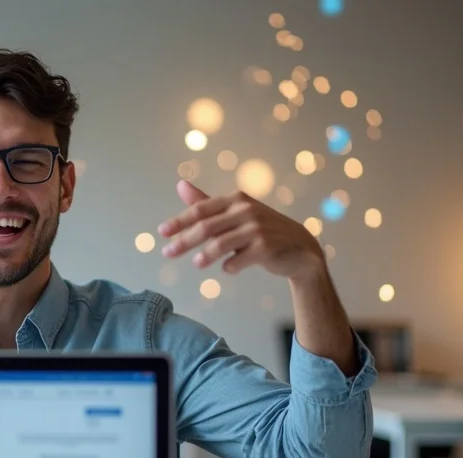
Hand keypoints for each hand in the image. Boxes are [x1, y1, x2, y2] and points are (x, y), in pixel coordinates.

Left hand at [158, 180, 324, 278]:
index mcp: (236, 199)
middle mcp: (246, 210)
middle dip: (184, 241)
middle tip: (167, 253)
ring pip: (220, 244)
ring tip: (196, 264)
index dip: (179, 221)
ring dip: (205, 255)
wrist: (301, 248)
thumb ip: (206, 203)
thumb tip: (180, 184)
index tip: (161, 232)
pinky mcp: (265, 248)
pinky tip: (228, 268)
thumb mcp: (235, 213)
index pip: (201, 209)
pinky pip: (238, 260)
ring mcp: (257, 229)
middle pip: (206, 227)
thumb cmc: (261, 230)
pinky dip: (230, 266)